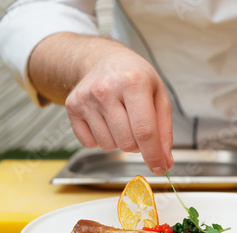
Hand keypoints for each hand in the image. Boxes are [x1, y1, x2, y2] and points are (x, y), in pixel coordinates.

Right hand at [65, 48, 173, 174]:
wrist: (105, 60)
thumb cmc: (136, 78)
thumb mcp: (159, 96)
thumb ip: (165, 131)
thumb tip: (164, 161)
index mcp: (134, 81)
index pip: (145, 131)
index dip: (154, 155)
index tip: (160, 168)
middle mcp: (106, 89)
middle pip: (127, 143)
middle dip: (139, 145)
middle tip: (139, 127)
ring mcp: (86, 98)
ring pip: (109, 146)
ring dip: (120, 141)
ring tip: (122, 119)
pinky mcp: (71, 106)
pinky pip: (90, 143)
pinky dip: (101, 139)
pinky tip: (105, 120)